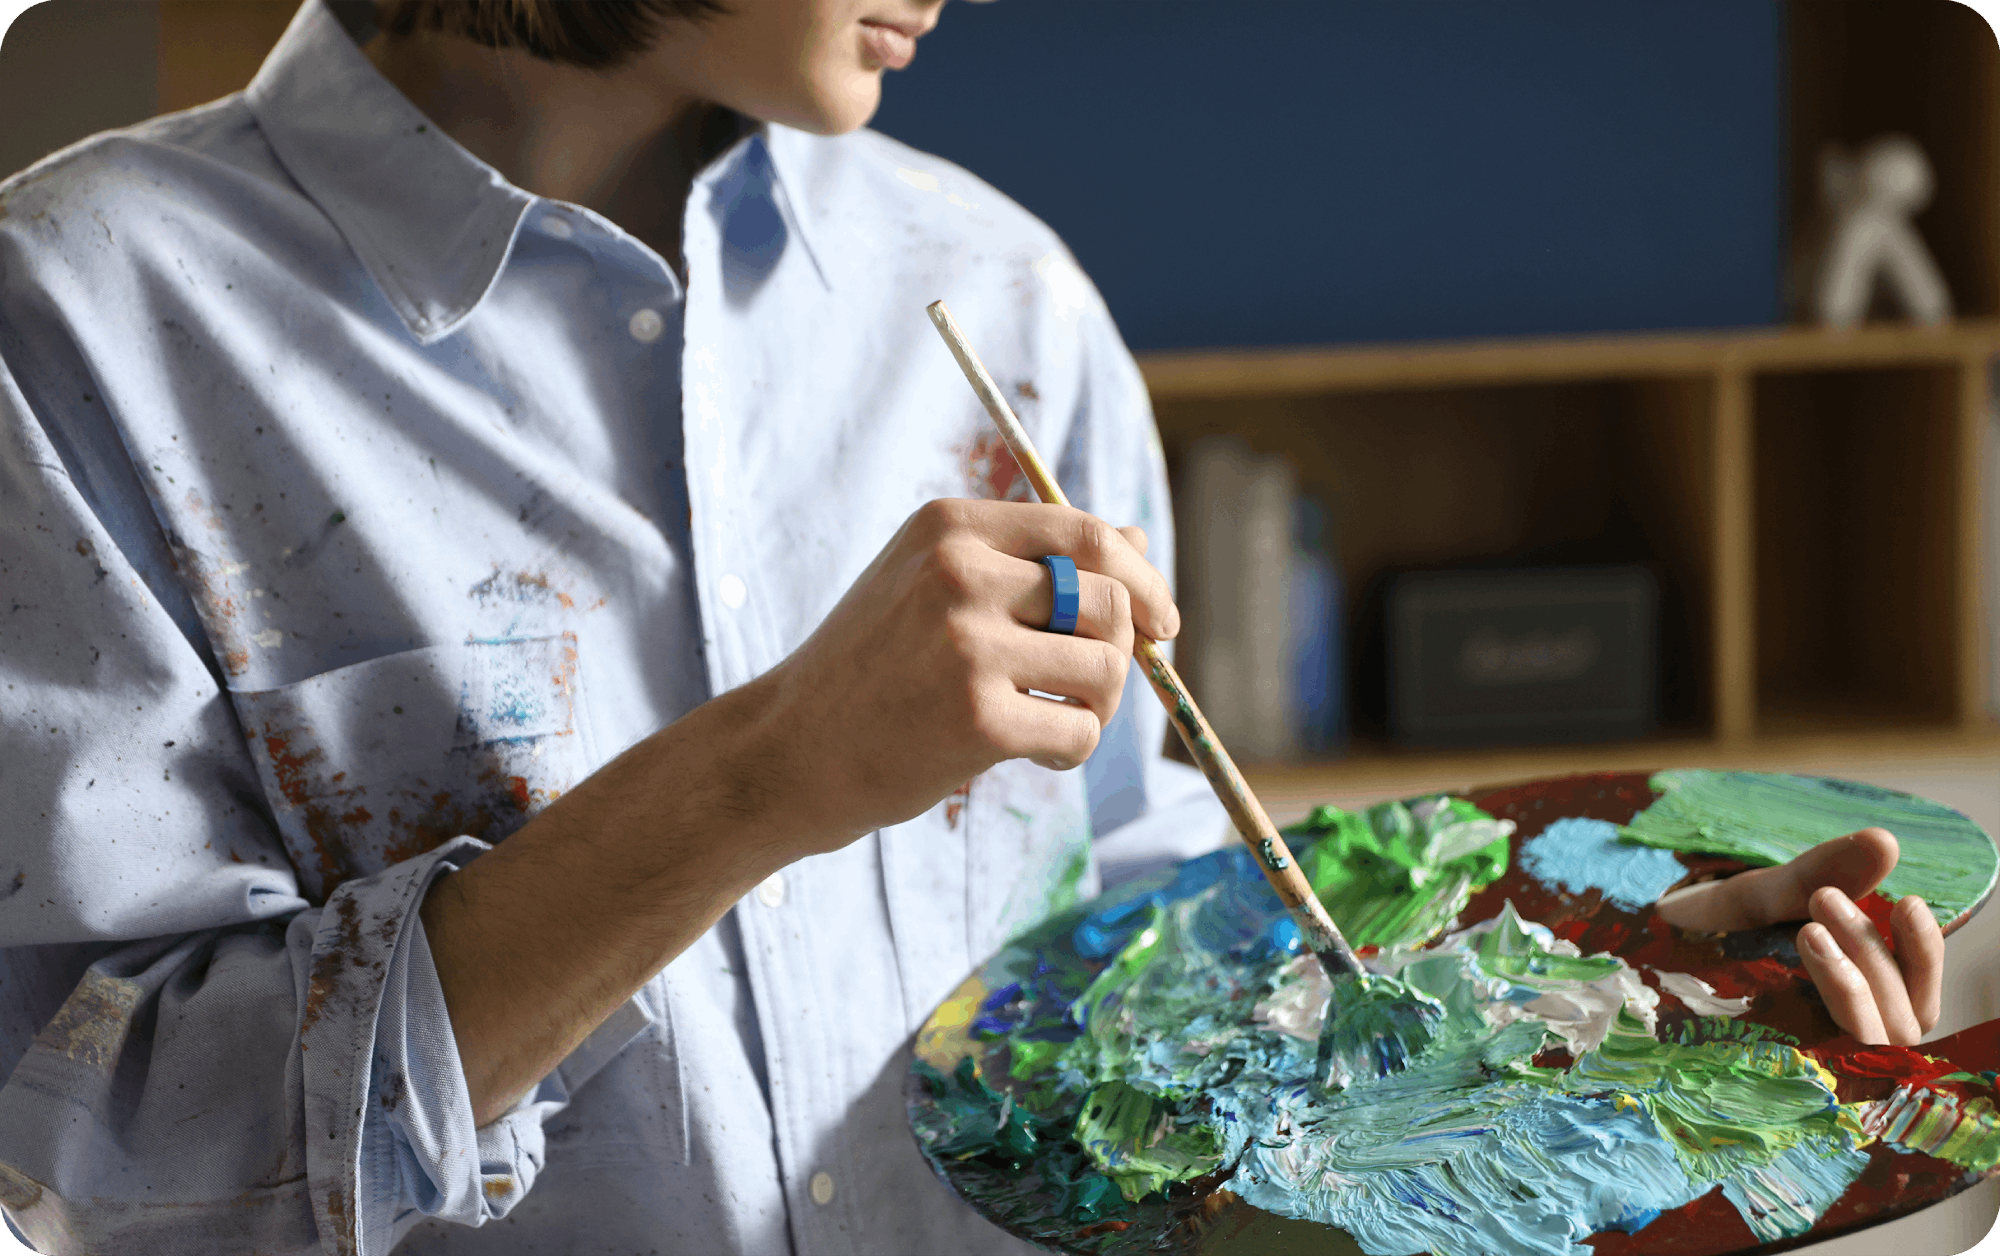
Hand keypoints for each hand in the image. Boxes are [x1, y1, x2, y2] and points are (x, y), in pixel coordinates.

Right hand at [752, 498, 1176, 849]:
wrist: (789, 749)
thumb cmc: (872, 668)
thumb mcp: (932, 583)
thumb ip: (1029, 558)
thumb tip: (1136, 538)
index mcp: (950, 527)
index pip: (1086, 533)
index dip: (1142, 577)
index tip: (1162, 619)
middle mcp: (958, 573)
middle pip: (1108, 600)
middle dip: (1120, 651)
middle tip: (1089, 688)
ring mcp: (966, 645)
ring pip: (1104, 668)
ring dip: (1095, 706)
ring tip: (1049, 722)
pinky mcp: (975, 720)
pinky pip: (1080, 730)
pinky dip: (1071, 750)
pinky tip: (1031, 754)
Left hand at [1654, 828, 1943, 1044]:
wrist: (1639, 960)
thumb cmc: (1716, 930)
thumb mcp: (1763, 896)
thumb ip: (1820, 874)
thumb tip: (1886, 841)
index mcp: (1866, 995)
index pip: (1919, 989)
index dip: (1924, 952)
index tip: (1910, 903)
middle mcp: (1853, 1034)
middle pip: (1899, 1013)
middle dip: (1869, 952)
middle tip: (1825, 897)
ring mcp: (1819, 1058)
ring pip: (1869, 1039)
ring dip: (1848, 985)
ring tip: (1809, 930)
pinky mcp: (1782, 1075)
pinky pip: (1820, 1066)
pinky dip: (1818, 1031)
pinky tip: (1801, 989)